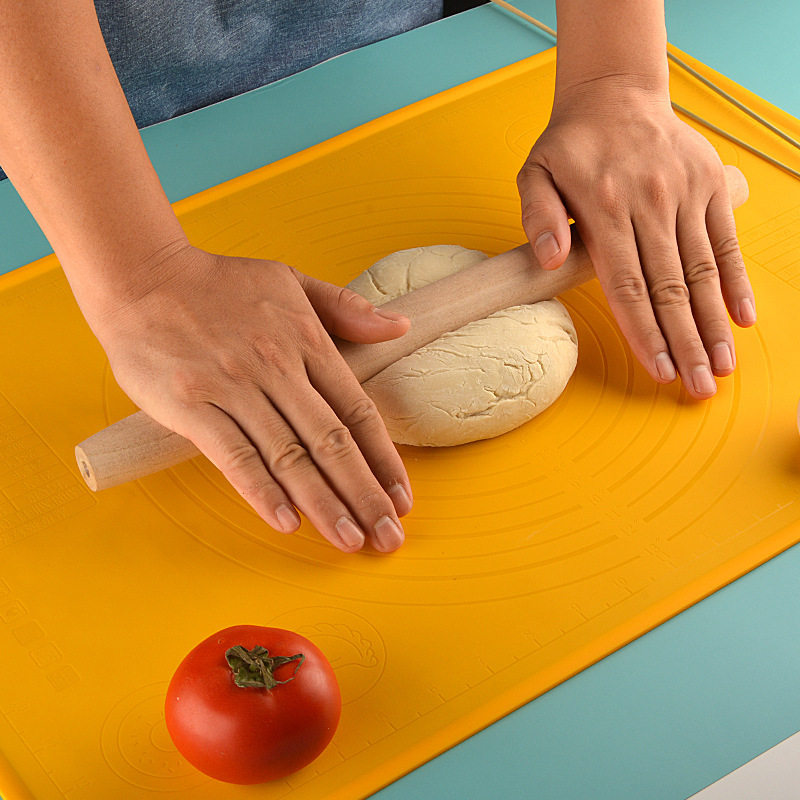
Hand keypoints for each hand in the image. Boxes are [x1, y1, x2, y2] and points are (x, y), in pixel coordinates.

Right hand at [89, 245, 413, 553]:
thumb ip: (347, 308)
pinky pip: (234, 456)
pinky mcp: (192, 405)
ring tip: (350, 540)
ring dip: (323, 503)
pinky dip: (262, 491)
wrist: (140, 276)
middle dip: (365, 494)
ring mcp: (234, 387)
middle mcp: (277, 368)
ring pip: (289, 456)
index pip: (358, 411)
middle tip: (388, 536)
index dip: (384, 459)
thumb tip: (400, 328)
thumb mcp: (292, 279)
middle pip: (332, 442)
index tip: (402, 497)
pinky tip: (287, 521)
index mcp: (306, 341)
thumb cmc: (218, 282)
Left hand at [516, 84, 755, 398]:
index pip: (627, 286)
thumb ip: (537, 216)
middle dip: (685, 343)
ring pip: (702, 272)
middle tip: (699, 388)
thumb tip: (548, 261)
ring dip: (714, 324)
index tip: (659, 371)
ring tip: (723, 366)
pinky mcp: (710, 186)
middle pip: (670, 289)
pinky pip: (726, 242)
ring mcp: (685, 195)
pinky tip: (743, 318)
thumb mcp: (534, 172)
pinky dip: (736, 281)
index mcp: (605, 209)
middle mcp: (650, 205)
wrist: (615, 94)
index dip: (645, 333)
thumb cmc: (571, 145)